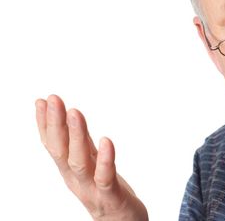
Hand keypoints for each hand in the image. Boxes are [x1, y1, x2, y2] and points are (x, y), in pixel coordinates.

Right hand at [35, 95, 148, 220]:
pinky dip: (106, 159)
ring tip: (75, 112)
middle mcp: (76, 178)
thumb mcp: (90, 161)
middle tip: (54, 99)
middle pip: (61, 150)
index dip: (45, 123)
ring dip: (76, 136)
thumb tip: (66, 113)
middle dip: (56, 124)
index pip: (53, 144)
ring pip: (79, 162)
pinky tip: (106, 140)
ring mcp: (92, 188)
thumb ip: (78, 140)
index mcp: (69, 169)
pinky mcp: (111, 195)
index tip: (42, 100)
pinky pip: (106, 177)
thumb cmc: (105, 188)